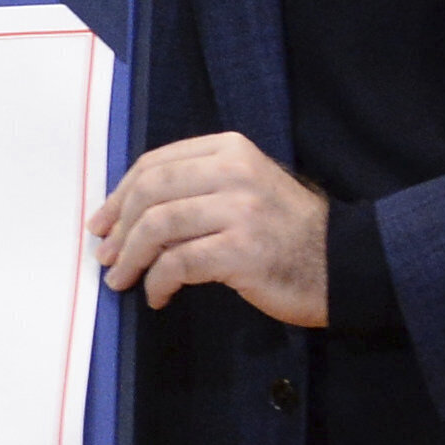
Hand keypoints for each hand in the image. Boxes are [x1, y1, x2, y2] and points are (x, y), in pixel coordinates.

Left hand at [90, 132, 328, 325]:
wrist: (343, 263)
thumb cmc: (285, 230)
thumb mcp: (244, 187)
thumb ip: (195, 186)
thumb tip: (125, 212)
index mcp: (230, 149)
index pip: (155, 163)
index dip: (118, 195)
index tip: (102, 223)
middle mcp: (234, 172)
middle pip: (150, 191)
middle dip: (118, 227)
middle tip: (105, 255)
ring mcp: (241, 211)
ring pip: (158, 226)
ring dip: (130, 258)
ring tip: (121, 279)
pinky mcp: (242, 251)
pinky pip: (178, 264)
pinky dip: (158, 282)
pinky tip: (157, 295)